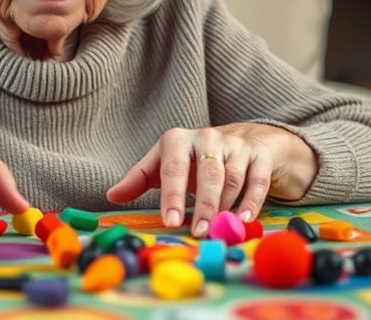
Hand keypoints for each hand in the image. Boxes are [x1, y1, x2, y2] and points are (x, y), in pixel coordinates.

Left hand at [105, 123, 317, 236]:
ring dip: (226, 207)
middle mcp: (207, 137)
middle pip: (207, 173)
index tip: (171, 221)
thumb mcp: (162, 164)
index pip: (173, 168)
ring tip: (219, 231)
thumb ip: (138, 180)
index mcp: (177, 139)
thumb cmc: (192, 159)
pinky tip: (244, 220)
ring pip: (232, 178)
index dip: (172, 195)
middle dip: (203, 205)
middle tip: (199, 232)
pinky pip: (256, 181)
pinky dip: (251, 202)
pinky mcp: (258, 156)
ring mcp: (235, 145)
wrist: (238, 140)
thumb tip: (112, 195)